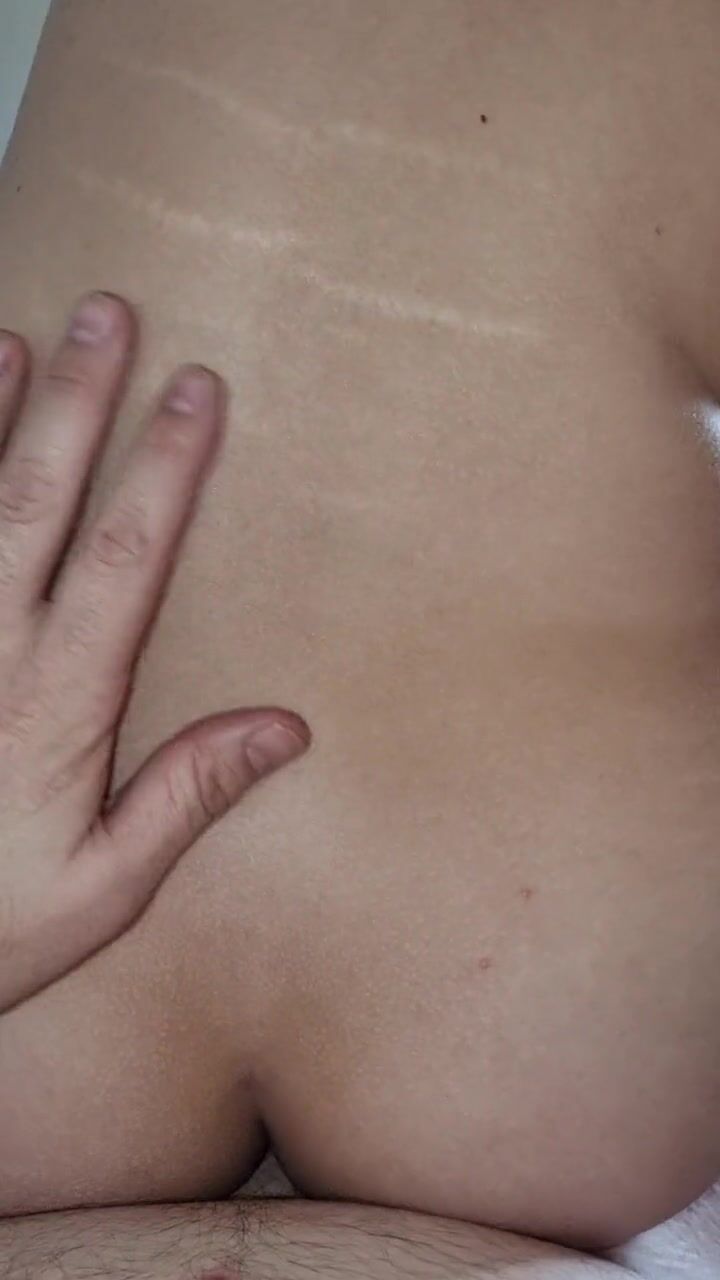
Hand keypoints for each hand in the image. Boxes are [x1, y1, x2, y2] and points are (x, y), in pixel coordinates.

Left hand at [0, 292, 309, 1013]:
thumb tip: (287, 726)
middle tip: (112, 314)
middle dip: (79, 402)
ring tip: (23, 333)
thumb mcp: (105, 885)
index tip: (198, 391)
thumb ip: (187, 795)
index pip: (123, 559)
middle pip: (36, 501)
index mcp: (56, 703)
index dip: (164, 468)